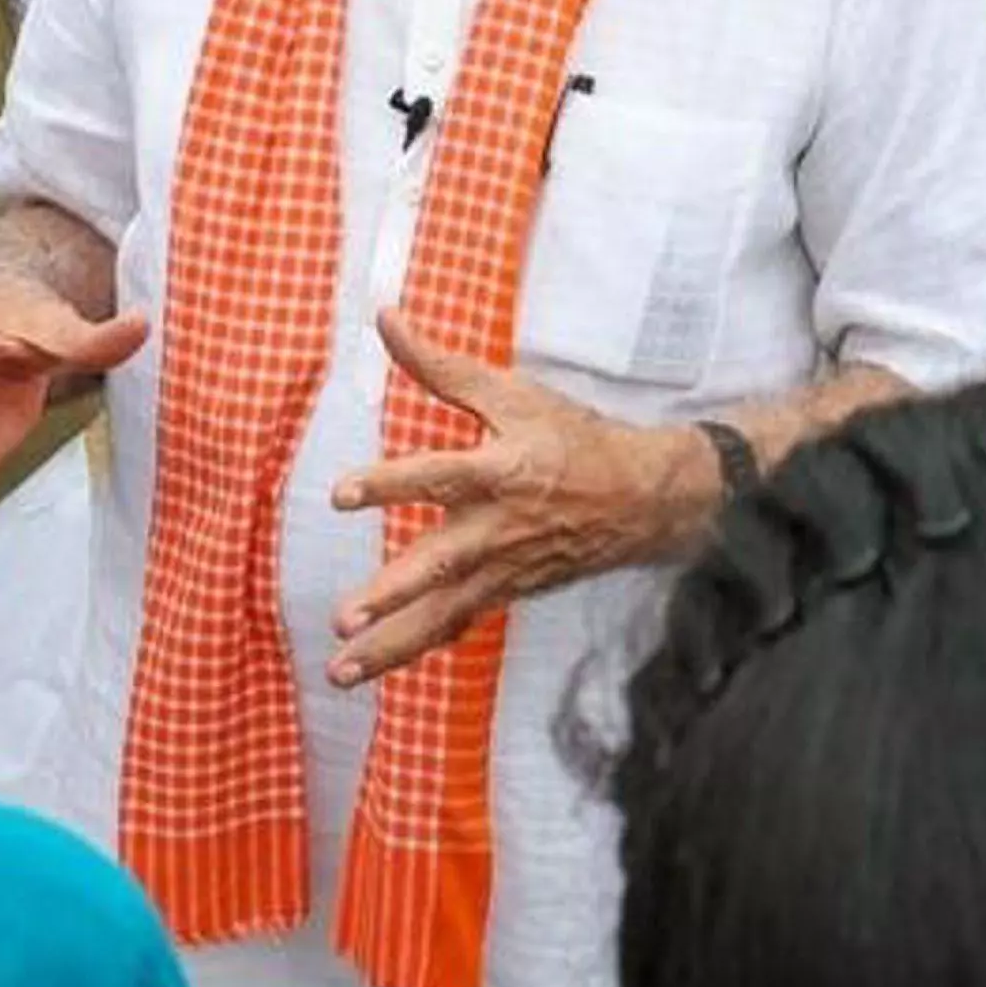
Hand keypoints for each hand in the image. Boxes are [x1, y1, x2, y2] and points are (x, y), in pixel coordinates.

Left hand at [320, 309, 709, 686]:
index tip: (342, 493)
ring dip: (391, 643)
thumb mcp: (513, 393)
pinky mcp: (507, 592)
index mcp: (503, 470)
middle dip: (393, 593)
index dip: (390, 482)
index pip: (439, 474)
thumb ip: (441, 366)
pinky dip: (418, 648)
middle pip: (441, 564)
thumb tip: (383, 317)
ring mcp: (504, 568)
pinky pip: (456, 624)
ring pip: (442, 612)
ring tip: (341, 669)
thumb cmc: (572, 438)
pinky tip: (374, 668)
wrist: (644, 498)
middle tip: (345, 616)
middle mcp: (501, 527)